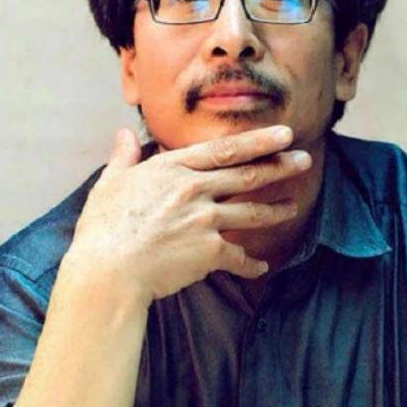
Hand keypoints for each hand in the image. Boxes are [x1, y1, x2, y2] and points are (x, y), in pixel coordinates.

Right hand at [62, 125, 311, 305]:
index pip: (225, 150)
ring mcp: (205, 220)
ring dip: (276, 210)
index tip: (284, 134)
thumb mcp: (110, 185)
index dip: (258, 141)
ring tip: (293, 207)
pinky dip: (251, 263)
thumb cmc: (103, 228)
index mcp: (173, 169)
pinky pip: (239, 257)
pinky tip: (262, 266)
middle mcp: (194, 189)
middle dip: (280, 166)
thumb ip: (123, 158)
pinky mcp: (209, 252)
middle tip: (304, 160)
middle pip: (248, 175)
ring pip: (251, 213)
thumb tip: (121, 134)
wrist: (107, 272)